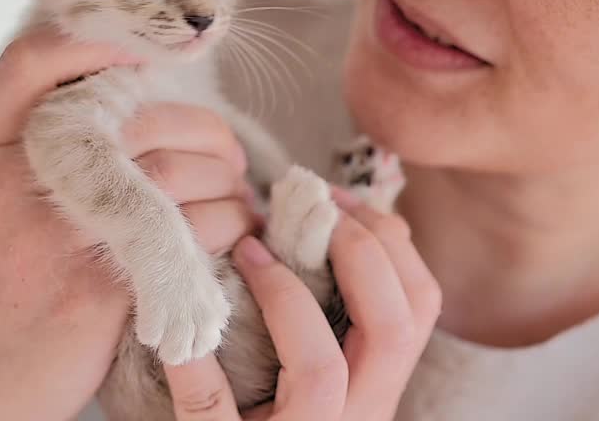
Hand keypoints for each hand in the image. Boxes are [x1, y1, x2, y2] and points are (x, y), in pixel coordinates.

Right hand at [0, 27, 256, 420]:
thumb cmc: (0, 277)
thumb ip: (34, 138)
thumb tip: (130, 72)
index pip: (30, 59)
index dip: (97, 39)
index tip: (149, 58)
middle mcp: (13, 181)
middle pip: (140, 113)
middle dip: (206, 132)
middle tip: (229, 158)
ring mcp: (58, 232)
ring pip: (183, 170)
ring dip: (229, 185)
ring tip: (237, 201)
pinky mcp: (103, 285)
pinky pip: (198, 230)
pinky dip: (229, 229)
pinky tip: (230, 240)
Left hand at [162, 187, 440, 419]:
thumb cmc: (264, 409)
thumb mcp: (315, 368)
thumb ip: (330, 310)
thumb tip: (318, 216)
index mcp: (375, 389)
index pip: (420, 305)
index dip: (389, 239)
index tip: (335, 199)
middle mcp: (354, 419)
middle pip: (395, 328)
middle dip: (358, 251)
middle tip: (307, 208)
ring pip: (322, 372)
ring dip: (286, 296)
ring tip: (249, 250)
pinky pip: (211, 409)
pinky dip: (193, 362)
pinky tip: (177, 323)